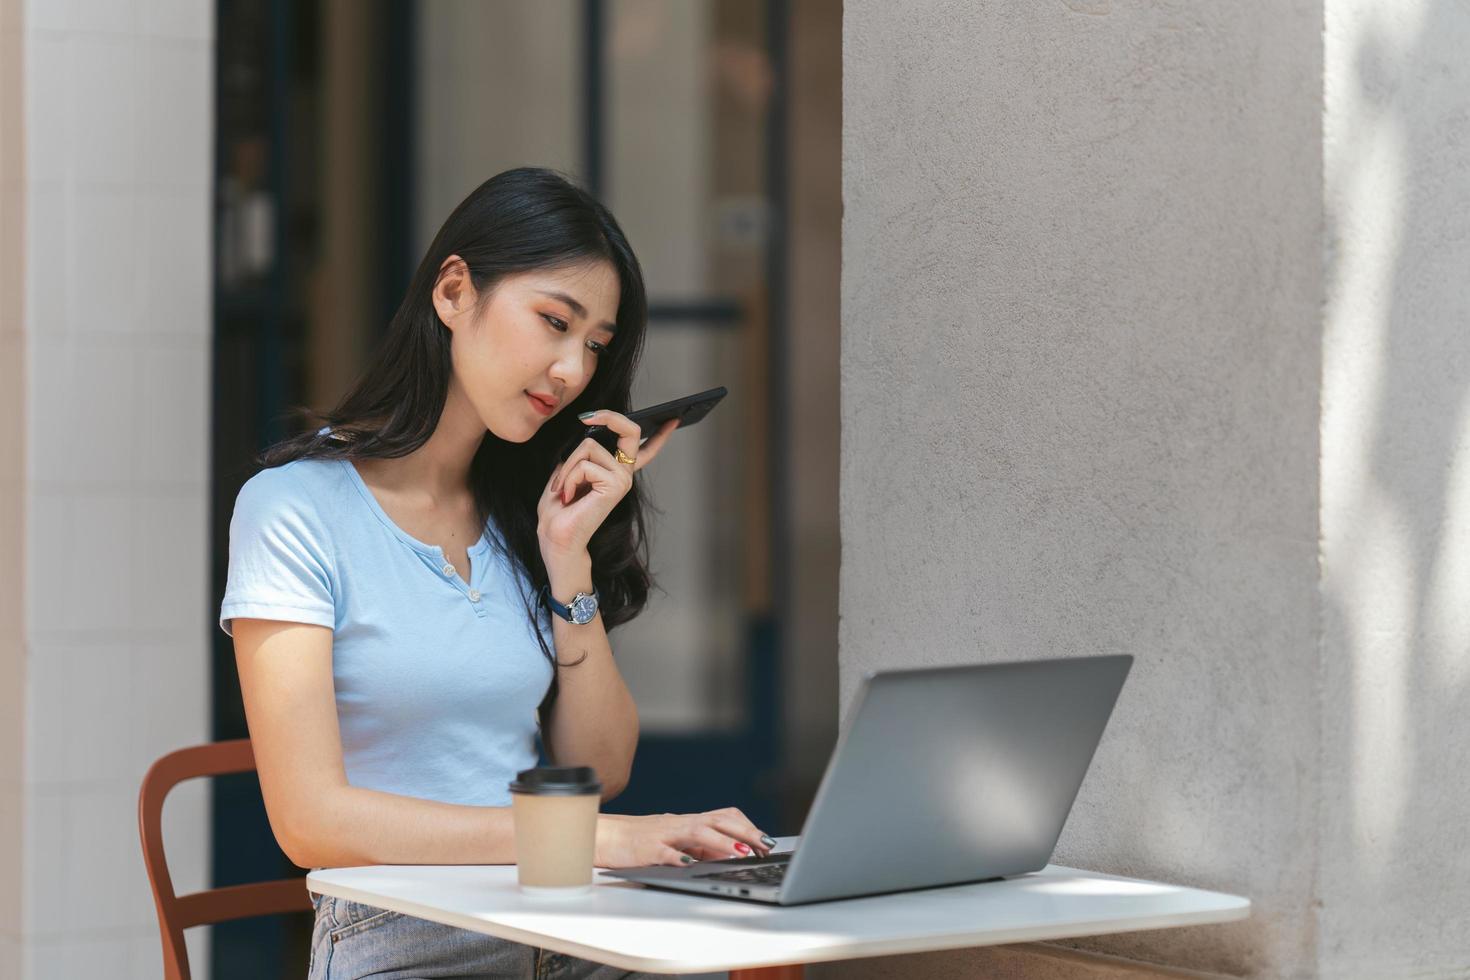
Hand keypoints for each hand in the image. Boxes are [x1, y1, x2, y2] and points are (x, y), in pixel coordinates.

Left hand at [537, 412, 678, 558]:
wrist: (556, 539)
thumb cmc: (558, 511)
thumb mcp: (565, 474)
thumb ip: (578, 457)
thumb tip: (585, 436)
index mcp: (615, 473)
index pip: (644, 451)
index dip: (659, 434)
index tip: (673, 419)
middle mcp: (623, 475)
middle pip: (629, 431)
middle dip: (608, 416)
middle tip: (586, 417)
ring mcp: (623, 480)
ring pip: (589, 446)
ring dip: (567, 466)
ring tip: (564, 488)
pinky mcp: (616, 486)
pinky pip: (585, 465)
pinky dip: (568, 477)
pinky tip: (569, 496)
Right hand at [594, 808, 777, 868]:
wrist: (605, 836)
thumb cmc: (642, 841)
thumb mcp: (677, 842)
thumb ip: (702, 847)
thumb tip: (734, 854)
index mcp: (689, 822)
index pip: (725, 816)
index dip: (748, 827)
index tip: (767, 842)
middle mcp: (680, 824)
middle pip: (718, 820)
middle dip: (745, 833)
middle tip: (766, 845)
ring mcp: (664, 834)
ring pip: (697, 831)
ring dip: (722, 842)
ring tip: (741, 853)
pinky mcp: (646, 849)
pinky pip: (664, 851)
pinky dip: (679, 857)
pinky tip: (690, 864)